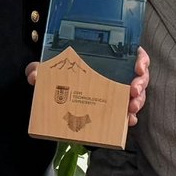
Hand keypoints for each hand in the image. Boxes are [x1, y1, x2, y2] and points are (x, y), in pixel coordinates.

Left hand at [26, 46, 151, 126]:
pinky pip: (128, 112)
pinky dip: (129, 117)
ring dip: (138, 102)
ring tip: (130, 110)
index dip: (141, 59)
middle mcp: (118, 73)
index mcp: (109, 57)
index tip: (139, 67)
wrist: (56, 92)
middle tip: (133, 92)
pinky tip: (127, 122)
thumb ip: (40, 68)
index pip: (134, 53)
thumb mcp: (49, 68)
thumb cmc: (59, 74)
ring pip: (137, 95)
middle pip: (140, 76)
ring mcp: (119, 91)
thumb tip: (34, 75)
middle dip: (140, 85)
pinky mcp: (115, 107)